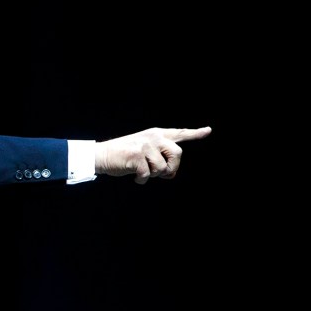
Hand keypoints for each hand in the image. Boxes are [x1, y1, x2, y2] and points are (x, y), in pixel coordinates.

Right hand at [94, 127, 211, 183]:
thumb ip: (159, 157)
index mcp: (157, 134)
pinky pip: (147, 175)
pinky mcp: (137, 155)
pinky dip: (141, 180)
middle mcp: (154, 137)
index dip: (195, 133)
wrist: (102, 155)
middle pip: (177, 154)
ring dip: (152, 175)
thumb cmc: (124, 156)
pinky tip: (134, 176)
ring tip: (141, 171)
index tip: (208, 131)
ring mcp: (145, 145)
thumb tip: (171, 173)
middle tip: (161, 174)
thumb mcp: (144, 151)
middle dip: (172, 168)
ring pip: (162, 168)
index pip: (179, 133)